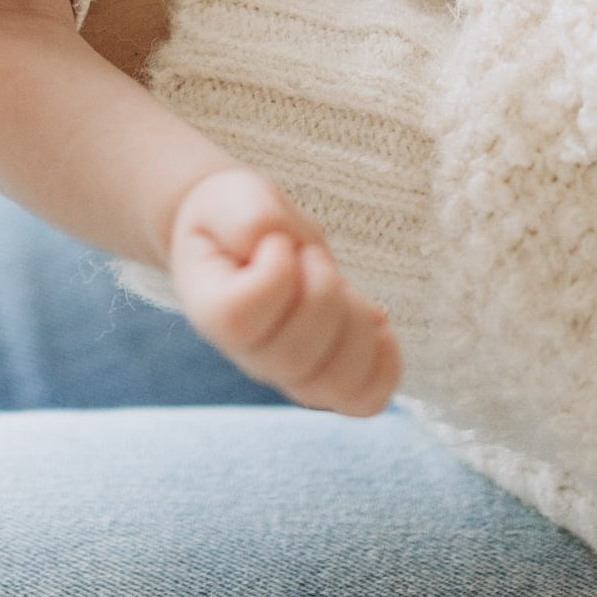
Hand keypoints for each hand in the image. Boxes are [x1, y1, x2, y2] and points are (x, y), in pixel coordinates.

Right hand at [168, 166, 401, 415]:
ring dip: (356, 326)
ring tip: (344, 288)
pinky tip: (379, 321)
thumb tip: (282, 248)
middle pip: (293, 358)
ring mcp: (289, 375)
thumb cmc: (235, 219)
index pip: (239, 318)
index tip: (279, 243)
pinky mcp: (327, 378)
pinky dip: (385, 365)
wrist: (245, 239)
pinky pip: (363, 399)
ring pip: (334, 384)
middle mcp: (249, 355)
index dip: (274, 274)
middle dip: (321, 292)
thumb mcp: (232, 197)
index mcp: (211, 309)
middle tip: (312, 257)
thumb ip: (250, 218)